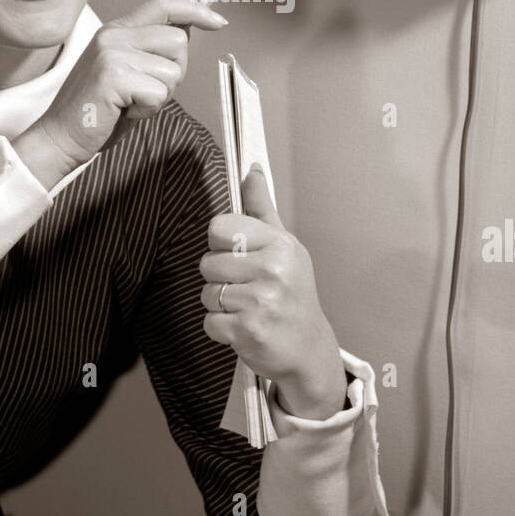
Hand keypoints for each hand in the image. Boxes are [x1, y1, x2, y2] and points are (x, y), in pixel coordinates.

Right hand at [13, 0, 226, 189]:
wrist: (60, 136)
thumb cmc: (98, 111)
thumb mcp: (127, 72)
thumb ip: (150, 51)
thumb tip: (184, 34)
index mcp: (117, 30)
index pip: (162, 5)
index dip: (194, 11)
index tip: (218, 22)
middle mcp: (114, 35)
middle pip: (178, 42)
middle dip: (174, 73)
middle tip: (145, 91)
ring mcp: (112, 53)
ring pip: (172, 71)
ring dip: (160, 95)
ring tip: (131, 102)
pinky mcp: (113, 75)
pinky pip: (159, 93)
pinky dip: (149, 109)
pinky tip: (125, 111)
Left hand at [199, 165, 346, 420]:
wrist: (308, 347)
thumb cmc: (292, 292)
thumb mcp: (283, 245)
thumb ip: (261, 208)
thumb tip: (251, 169)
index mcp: (280, 245)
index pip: (219, 228)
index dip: (222, 244)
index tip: (240, 256)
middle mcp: (273, 271)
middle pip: (208, 263)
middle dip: (219, 277)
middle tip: (246, 287)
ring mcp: (261, 303)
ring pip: (206, 293)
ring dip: (220, 304)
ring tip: (246, 308)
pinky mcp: (248, 332)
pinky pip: (209, 322)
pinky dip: (221, 329)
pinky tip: (244, 326)